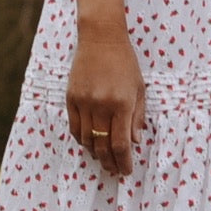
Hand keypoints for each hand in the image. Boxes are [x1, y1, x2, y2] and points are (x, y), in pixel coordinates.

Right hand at [66, 23, 146, 177]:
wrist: (101, 39)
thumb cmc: (124, 63)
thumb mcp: (139, 88)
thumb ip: (137, 117)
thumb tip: (136, 142)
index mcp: (122, 104)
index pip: (121, 143)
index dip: (124, 161)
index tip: (126, 170)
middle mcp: (102, 106)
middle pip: (103, 145)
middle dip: (110, 162)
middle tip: (114, 170)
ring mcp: (84, 103)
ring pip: (87, 140)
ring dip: (95, 153)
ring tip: (103, 158)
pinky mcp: (71, 98)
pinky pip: (75, 127)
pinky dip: (82, 139)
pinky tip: (89, 143)